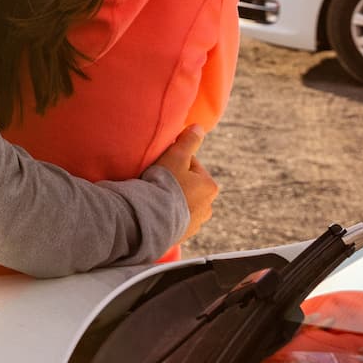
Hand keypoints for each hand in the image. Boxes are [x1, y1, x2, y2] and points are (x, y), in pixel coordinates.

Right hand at [153, 124, 216, 243]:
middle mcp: (208, 207)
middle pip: (189, 185)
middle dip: (176, 182)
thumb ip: (188, 141)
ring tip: (155, 197)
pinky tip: (156, 210)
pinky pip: (176, 219)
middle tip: (157, 181)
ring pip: (183, 203)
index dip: (174, 162)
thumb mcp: (175, 157)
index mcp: (210, 186)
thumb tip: (199, 127)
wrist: (152, 218)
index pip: (191, 165)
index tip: (162, 165)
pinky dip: (168, 214)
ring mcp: (196, 223)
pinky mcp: (184, 235)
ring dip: (172, 199)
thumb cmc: (164, 184)